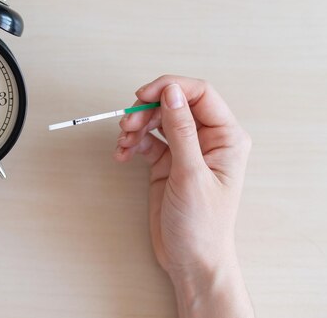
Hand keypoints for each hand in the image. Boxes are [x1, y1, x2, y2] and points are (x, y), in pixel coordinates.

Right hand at [114, 75, 252, 316]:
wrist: (191, 260)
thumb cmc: (202, 225)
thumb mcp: (190, 174)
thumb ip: (181, 129)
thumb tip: (171, 92)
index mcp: (226, 137)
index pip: (199, 94)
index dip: (170, 88)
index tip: (143, 95)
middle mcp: (207, 139)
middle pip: (174, 104)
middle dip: (147, 110)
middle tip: (127, 123)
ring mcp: (186, 150)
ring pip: (157, 120)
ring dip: (136, 126)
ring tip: (123, 141)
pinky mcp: (167, 162)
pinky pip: (147, 140)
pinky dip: (132, 143)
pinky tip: (123, 154)